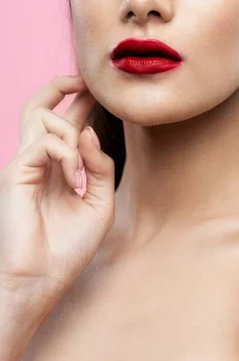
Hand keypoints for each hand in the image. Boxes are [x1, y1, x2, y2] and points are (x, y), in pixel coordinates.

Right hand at [0, 74, 114, 311]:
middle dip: (62, 85)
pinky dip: (67, 151)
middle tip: (87, 80)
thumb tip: (89, 131)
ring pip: (41, 115)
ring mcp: (24, 164)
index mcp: (57, 168)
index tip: (100, 90)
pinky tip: (74, 173)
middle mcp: (39, 161)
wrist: (43, 280)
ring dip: (71, 128)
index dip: (81, 102)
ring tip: (81, 163)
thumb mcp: (100, 203)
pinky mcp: (15, 171)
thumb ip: (101, 167)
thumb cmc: (68, 248)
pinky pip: (44, 142)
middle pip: (40, 106)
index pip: (66, 124)